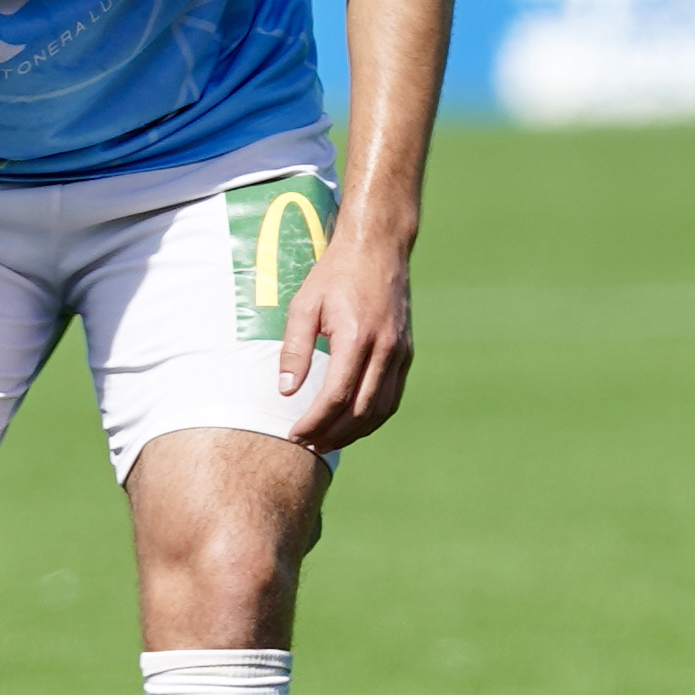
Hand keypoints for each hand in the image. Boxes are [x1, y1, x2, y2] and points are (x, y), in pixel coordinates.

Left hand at [280, 225, 416, 447]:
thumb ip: (295, 350)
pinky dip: (373, 418)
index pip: (336, 396)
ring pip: (380, 409)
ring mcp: (400, 352)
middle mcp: (385, 348)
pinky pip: (392, 397)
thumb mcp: (304, 305)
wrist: (378, 248)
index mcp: (356, 336)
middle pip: (360, 410)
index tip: (294, 434)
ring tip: (327, 441)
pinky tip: (352, 425)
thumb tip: (287, 391)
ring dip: (354, 433)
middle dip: (333, 434)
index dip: (314, 422)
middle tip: (308, 446)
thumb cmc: (335, 274)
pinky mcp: (407, 353)